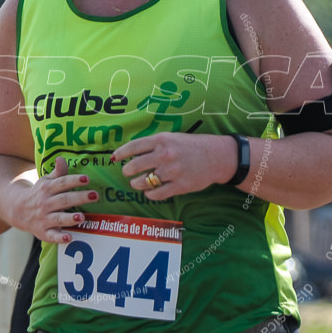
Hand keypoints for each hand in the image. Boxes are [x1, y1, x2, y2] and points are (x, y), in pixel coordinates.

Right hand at [13, 157, 97, 243]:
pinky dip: (60, 238)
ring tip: (82, 217)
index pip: (62, 183)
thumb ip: (58, 172)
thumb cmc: (40, 193)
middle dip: (79, 198)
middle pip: (63, 200)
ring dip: (69, 218)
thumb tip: (61, 158)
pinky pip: (52, 236)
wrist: (18, 210)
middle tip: (95, 195)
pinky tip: (69, 237)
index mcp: (47, 189)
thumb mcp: (46, 181)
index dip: (74, 181)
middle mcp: (45, 204)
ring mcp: (44, 219)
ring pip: (58, 218)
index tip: (87, 179)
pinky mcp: (43, 232)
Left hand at [112, 132, 235, 200]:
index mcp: (162, 140)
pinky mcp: (180, 186)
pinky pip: (156, 194)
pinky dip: (149, 194)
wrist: (217, 156)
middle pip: (134, 166)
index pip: (134, 147)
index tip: (114, 158)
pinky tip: (150, 191)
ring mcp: (172, 171)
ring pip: (143, 182)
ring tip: (138, 183)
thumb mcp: (172, 137)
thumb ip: (153, 144)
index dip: (120, 153)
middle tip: (128, 172)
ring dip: (137, 184)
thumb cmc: (191, 146)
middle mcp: (165, 155)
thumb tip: (130, 153)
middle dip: (127, 171)